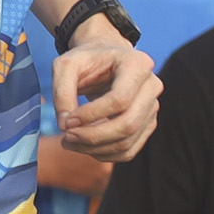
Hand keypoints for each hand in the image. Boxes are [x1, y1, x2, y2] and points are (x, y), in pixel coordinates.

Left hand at [51, 32, 160, 165]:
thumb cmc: (86, 60)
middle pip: (128, 124)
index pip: (119, 99)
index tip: (65, 122)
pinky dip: (104, 154)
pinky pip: (128, 150)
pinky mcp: (147, 124)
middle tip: (66, 138)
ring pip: (128, 142)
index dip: (90, 115)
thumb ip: (61, 92)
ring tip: (69, 142)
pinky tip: (84, 146)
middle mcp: (152, 86)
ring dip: (95, 149)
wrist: (105, 59)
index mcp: (137, 64)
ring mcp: (152, 107)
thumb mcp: (66, 66)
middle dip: (93, 137)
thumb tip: (65, 125)